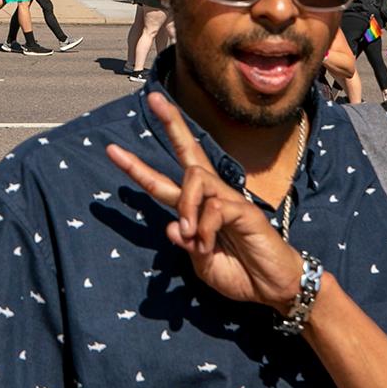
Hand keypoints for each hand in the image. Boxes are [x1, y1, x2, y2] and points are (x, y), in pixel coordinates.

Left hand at [104, 92, 305, 315]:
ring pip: (196, 178)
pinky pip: (215, 208)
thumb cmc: (239, 273)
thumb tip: (171, 227)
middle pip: (189, 151)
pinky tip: (208, 245)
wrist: (273, 288)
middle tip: (153, 98)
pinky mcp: (245, 211)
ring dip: (186, 205)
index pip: (163, 182)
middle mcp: (211, 196)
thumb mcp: (203, 264)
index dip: (138, 167)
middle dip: (171, 124)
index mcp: (196, 208)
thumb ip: (186, 245)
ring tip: (190, 234)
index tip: (113, 149)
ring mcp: (229, 199)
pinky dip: (205, 229)